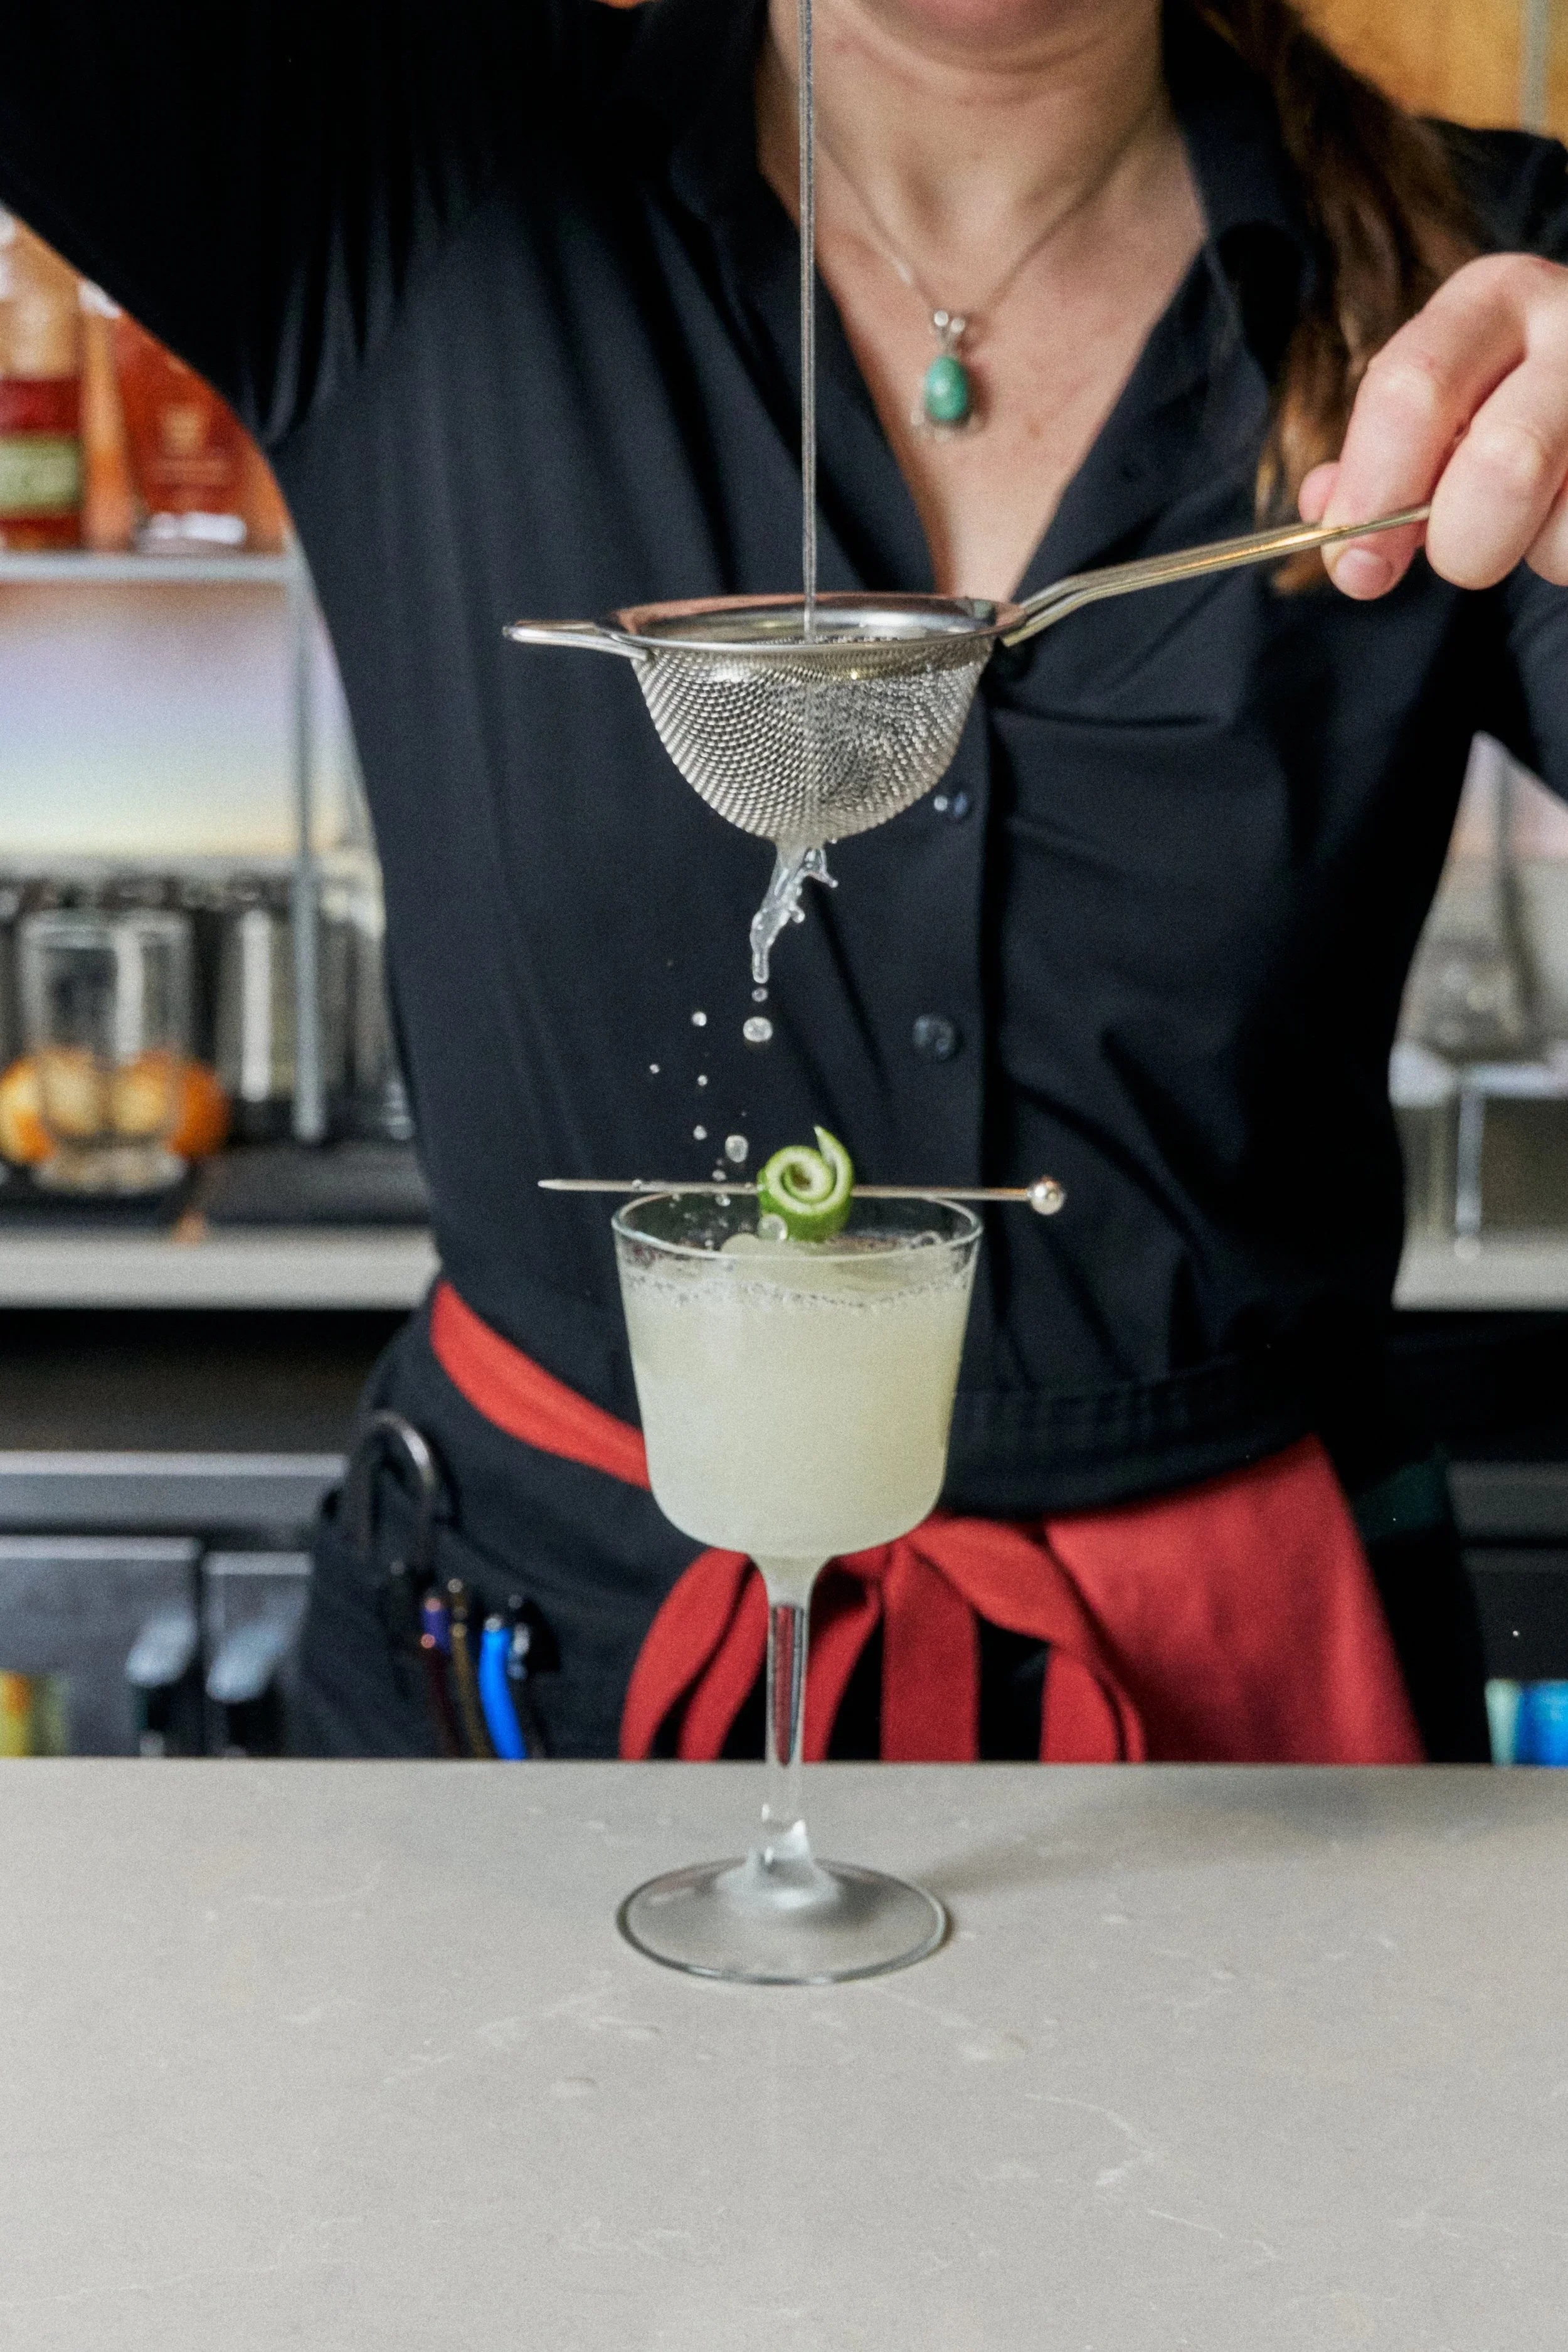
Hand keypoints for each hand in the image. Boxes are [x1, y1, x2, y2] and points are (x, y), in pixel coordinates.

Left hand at [1298, 251, 1567, 597]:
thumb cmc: (1504, 401)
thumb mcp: (1440, 406)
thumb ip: (1377, 460)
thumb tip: (1329, 509)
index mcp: (1492, 299)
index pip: (1411, 389)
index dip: (1371, 491)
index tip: (1354, 564)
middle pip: (1504, 461)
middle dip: (1460, 542)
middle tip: (1455, 558)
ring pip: (1564, 523)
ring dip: (1527, 552)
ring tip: (1530, 520)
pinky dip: (1565, 557)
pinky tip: (1565, 515)